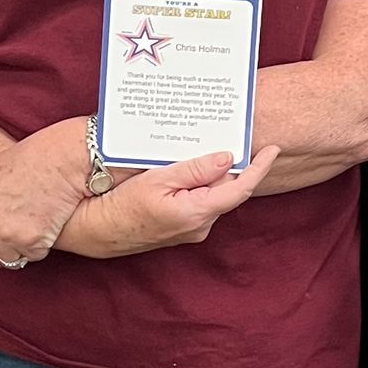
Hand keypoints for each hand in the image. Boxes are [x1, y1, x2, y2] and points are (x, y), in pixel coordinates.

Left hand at [0, 117, 91, 274]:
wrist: (59, 161)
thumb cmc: (21, 163)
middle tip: (6, 234)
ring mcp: (7, 238)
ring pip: (8, 261)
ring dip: (17, 247)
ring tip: (28, 220)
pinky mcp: (32, 244)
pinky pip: (32, 257)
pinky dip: (38, 245)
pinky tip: (43, 222)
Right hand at [58, 146, 278, 258]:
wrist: (93, 232)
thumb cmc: (118, 206)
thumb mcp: (156, 180)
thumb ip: (194, 169)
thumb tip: (227, 158)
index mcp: (197, 212)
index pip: (240, 188)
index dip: (260, 168)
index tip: (273, 149)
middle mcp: (199, 226)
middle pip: (225, 188)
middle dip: (229, 165)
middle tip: (229, 134)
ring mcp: (190, 229)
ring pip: (210, 194)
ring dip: (207, 173)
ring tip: (195, 149)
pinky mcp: (180, 228)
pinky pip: (198, 201)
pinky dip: (196, 184)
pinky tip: (181, 169)